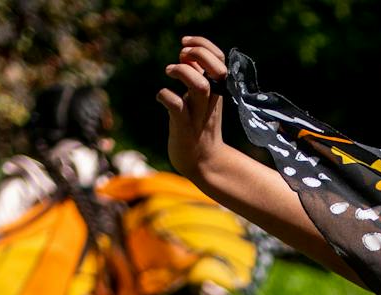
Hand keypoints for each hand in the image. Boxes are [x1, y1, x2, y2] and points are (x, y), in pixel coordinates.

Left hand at [158, 36, 229, 188]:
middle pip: (217, 70)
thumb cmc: (198, 127)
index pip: (220, 60)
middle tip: (181, 56)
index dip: (203, 45)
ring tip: (170, 71)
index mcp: (216, 92)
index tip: (185, 45)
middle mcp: (210, 101)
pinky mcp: (184, 128)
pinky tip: (160, 96)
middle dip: (199, 55)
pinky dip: (165, 96)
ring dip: (184, 72)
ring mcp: (198, 115)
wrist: (203, 164)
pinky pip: (177, 107)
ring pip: (200, 86)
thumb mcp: (201, 99)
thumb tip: (188, 57)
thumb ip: (197, 77)